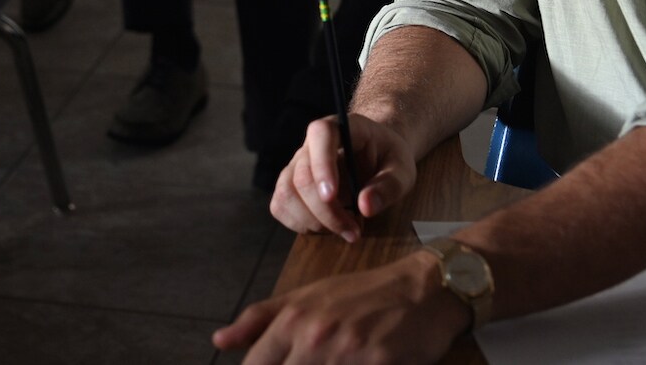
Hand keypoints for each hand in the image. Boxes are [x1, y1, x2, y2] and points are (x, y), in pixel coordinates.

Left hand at [211, 249, 470, 364]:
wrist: (425, 289)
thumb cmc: (365, 294)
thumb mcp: (308, 297)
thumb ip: (260, 320)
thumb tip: (220, 341)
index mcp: (293, 320)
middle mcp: (315, 336)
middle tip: (315, 363)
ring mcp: (347, 354)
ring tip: (336, 362)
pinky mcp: (378, 364)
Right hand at [270, 113, 416, 241]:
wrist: (377, 156)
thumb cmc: (388, 158)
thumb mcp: (403, 170)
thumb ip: (389, 186)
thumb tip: (365, 207)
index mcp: (341, 128)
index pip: (321, 134)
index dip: (322, 165)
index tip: (332, 196)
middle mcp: (311, 144)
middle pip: (303, 177)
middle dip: (326, 212)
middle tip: (354, 230)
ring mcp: (296, 165)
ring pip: (286, 193)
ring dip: (312, 221)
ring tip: (342, 229)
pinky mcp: (290, 185)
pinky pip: (280, 206)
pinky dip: (300, 224)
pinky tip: (324, 227)